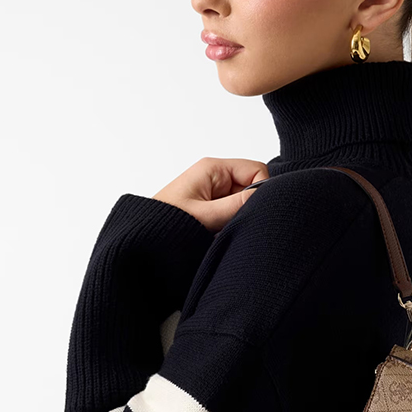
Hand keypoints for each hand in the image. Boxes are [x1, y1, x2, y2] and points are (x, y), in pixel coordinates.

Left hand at [153, 157, 269, 233]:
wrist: (142, 242)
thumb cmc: (162, 224)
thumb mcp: (206, 215)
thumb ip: (238, 205)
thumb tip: (269, 196)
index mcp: (213, 169)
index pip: (256, 170)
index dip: (261, 190)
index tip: (252, 210)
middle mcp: (215, 178)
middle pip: (252, 187)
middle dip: (248, 207)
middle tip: (234, 223)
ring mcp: (214, 194)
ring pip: (244, 203)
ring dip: (237, 219)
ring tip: (220, 231)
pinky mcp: (211, 210)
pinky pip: (232, 215)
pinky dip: (230, 226)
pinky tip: (218, 235)